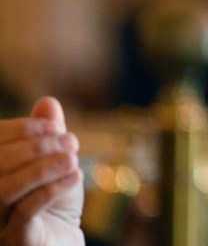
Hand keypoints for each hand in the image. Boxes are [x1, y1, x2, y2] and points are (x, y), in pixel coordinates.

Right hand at [0, 97, 84, 245]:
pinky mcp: (14, 241)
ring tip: (73, 159)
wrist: (62, 241)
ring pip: (5, 188)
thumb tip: (47, 102)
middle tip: (71, 142)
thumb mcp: (54, 164)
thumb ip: (47, 136)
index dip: (20, 129)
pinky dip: (52, 188)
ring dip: (43, 167)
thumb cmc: (54, 203)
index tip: (55, 127)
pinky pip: (26, 211)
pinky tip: (75, 177)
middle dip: (36, 147)